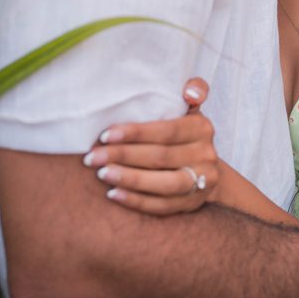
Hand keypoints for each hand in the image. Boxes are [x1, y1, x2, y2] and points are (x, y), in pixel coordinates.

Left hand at [83, 77, 218, 215]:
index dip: (136, 133)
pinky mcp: (191, 205)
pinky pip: (161, 206)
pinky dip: (135, 201)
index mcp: (202, 128)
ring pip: (163, 184)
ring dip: (129, 179)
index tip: (105, 135)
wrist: (205, 170)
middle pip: (160, 157)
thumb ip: (193, 91)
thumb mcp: (190, 110)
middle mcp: (205, 155)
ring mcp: (201, 183)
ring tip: (101, 174)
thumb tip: (189, 92)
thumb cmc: (184, 134)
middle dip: (123, 156)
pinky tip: (113, 194)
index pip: (166, 131)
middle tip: (93, 157)